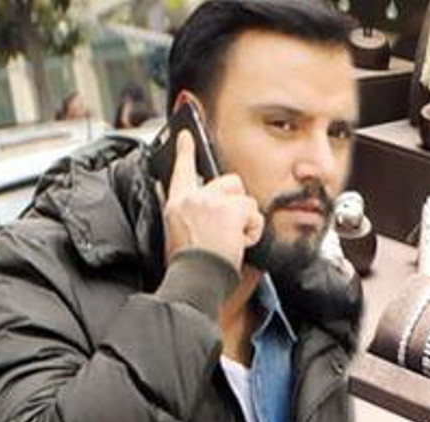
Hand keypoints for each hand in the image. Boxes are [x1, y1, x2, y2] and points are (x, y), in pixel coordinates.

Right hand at [160, 131, 262, 270]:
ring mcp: (212, 202)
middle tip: (230, 228)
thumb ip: (185, 213)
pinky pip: (254, 214)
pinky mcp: (230, 209)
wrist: (196, 277)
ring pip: (246, 200)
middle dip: (237, 203)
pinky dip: (253, 230)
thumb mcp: (176, 234)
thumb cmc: (189, 264)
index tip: (186, 135)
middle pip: (229, 183)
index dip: (185, 150)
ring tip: (232, 240)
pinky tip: (239, 243)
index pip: (180, 170)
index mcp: (176, 204)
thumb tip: (181, 200)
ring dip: (245, 221)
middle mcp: (193, 198)